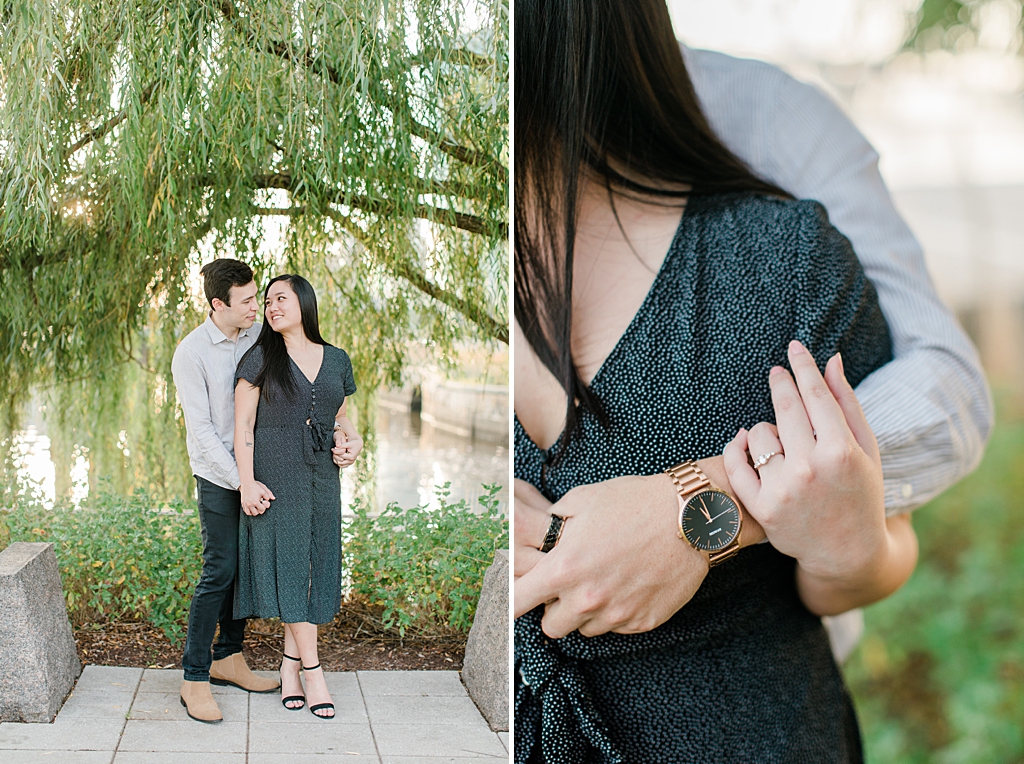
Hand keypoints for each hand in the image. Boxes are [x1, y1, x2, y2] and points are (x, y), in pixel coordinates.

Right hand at [241, 481, 275, 515]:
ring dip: (253, 512)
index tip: (264, 503)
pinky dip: (248, 511)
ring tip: (256, 508)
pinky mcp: (242, 503)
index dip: (264, 507)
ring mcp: (245, 504)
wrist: (247, 483)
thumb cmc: (255, 487)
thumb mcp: (263, 490)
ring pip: (249, 513)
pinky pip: (245, 510)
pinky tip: (251, 508)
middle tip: (260, 506)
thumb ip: (269, 495)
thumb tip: (273, 498)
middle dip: (259, 510)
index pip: (262, 509)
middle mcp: (250, 504)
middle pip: (255, 513)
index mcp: (256, 502)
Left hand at [332, 428, 362, 467]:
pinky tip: (337, 457)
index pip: (341, 456)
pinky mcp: (349, 464)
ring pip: (340, 464)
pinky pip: (341, 465)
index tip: (332, 448)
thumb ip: (341, 446)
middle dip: (335, 456)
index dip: (335, 452)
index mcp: (351, 457)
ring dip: (336, 459)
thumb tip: (334, 449)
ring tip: (334, 454)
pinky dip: (338, 462)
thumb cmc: (352, 443)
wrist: (357, 445)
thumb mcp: (347, 444)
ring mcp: (350, 463)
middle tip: (333, 451)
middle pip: (339, 461)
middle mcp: (351, 461)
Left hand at [514, 474, 709, 637]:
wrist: (689, 517)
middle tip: (569, 586)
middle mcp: (586, 599)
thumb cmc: (633, 502)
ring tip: (604, 580)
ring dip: (587, 612)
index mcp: (563, 568)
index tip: (514, 598)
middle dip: (554, 608)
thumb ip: (554, 524)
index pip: (518, 601)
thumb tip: (545, 535)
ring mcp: (616, 614)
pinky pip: (617, 626)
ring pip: (585, 629)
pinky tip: (629, 585)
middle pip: (551, 626)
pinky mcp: (643, 621)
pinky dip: (617, 612)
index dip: (511, 600)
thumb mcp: (581, 500)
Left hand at [723, 341, 886, 584]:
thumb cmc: (860, 493)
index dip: (803, 367)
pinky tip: (744, 440)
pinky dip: (736, 447)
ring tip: (782, 441)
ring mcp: (783, 489)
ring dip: (766, 429)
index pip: (816, 396)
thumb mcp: (865, 450)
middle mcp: (810, 469)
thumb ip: (847, 404)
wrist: (848, 552)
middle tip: (777, 372)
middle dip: (780, 383)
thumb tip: (832, 360)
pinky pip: (736, 464)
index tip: (793, 347)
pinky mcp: (761, 507)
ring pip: (758, 434)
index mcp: (841, 451)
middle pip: (785, 408)